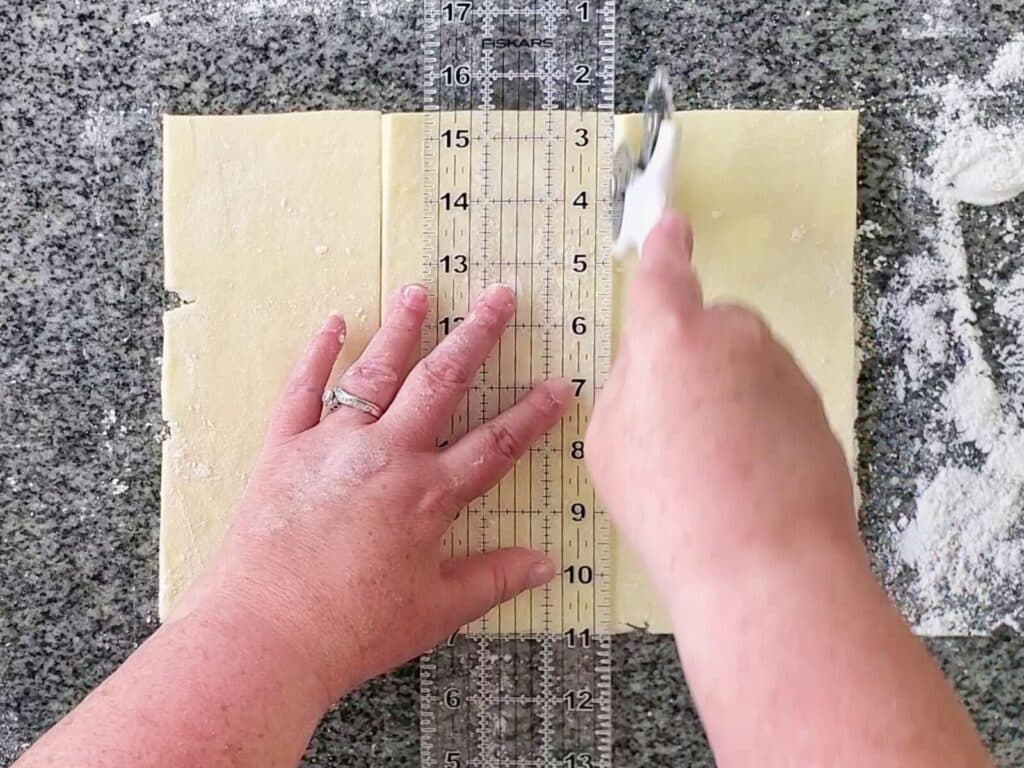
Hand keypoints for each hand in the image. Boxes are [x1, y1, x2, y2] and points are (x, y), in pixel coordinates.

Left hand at [172, 283, 567, 702]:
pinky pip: (301, 391)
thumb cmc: (352, 629)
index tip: (557, 384)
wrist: (265, 636)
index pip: (495, 443)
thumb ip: (494, 579)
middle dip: (475, 335)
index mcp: (427, 495)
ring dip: (401, 329)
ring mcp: (332, 447)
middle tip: (499, 295)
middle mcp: (385, 456)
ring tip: (419, 291)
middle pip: (441, 383)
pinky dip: (317, 354)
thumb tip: (545, 565)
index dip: (532, 413)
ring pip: (375, 374)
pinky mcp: (284, 451)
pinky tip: (332, 323)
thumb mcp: (436, 610)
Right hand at [587, 214, 857, 599]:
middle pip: (705, 327)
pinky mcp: (816, 404)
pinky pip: (772, 397)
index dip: (664, 248)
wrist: (765, 563)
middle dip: (689, 358)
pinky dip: (758, 422)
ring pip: (742, 364)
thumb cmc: (668, 504)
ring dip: (725, 393)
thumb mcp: (609, 443)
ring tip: (711, 466)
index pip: (663, 274)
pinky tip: (747, 476)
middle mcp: (733, 336)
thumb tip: (650, 371)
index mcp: (670, 338)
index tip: (672, 226)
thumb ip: (626, 387)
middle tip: (672, 427)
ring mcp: (782, 369)